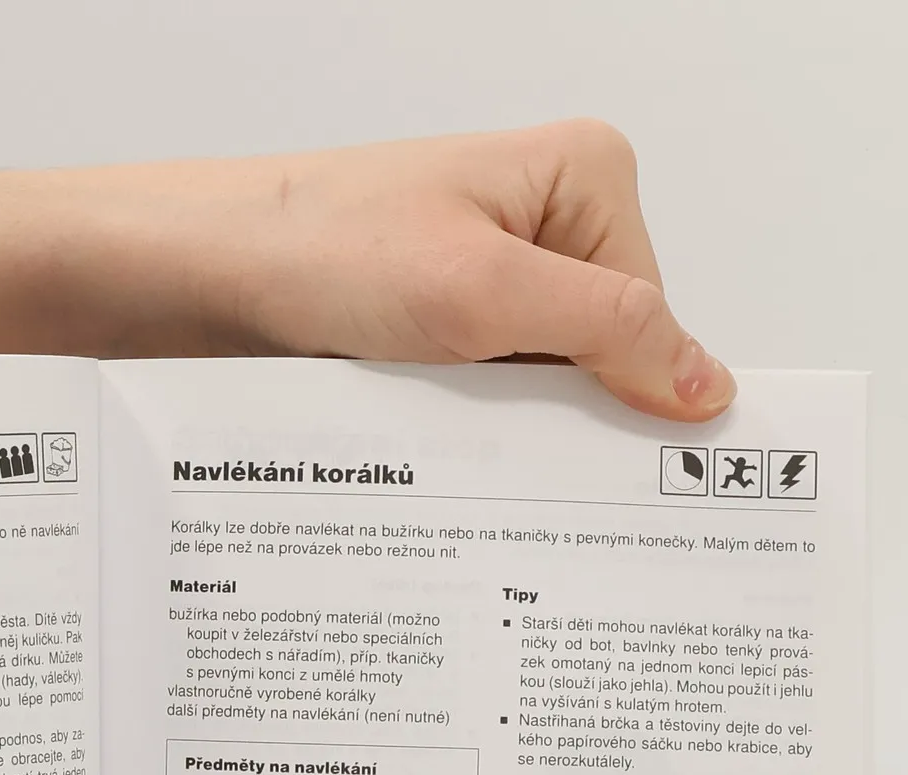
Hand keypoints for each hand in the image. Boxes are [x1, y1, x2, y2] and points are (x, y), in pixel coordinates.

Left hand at [37, 121, 733, 420]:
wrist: (202, 272)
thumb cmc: (321, 249)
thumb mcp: (483, 295)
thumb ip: (607, 333)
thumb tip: (705, 384)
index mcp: (584, 177)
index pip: (652, 316)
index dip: (624, 392)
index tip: (606, 464)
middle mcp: (546, 218)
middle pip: (600, 354)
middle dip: (556, 409)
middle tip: (507, 451)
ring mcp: (491, 272)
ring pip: (540, 383)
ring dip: (502, 424)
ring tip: (451, 427)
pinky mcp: (442, 320)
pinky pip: (487, 393)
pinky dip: (465, 425)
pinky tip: (433, 436)